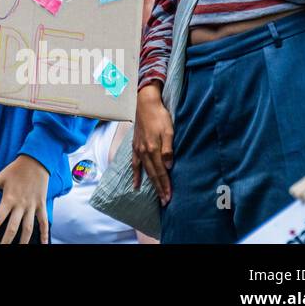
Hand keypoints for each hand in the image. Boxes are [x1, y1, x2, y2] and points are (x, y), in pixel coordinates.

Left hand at [0, 154, 49, 243]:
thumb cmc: (15, 169)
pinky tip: (44, 244)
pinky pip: (44, 222)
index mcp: (9, 199)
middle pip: (13, 228)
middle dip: (6, 241)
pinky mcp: (41, 205)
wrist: (36, 161)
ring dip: (23, 241)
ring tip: (19, 250)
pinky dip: (45, 234)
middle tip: (0, 249)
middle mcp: (21, 205)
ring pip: (28, 228)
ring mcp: (32, 206)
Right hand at [132, 85, 174, 204]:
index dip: (165, 185)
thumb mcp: (169, 131)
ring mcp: (138, 149)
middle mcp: (144, 152)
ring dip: (151, 184)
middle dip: (160, 188)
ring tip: (156, 195)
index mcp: (153, 149)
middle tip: (165, 202)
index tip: (169, 197)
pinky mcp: (135, 146)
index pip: (161, 172)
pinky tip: (136, 184)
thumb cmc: (160, 116)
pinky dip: (136, 174)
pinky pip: (135, 164)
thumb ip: (168, 149)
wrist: (145, 104)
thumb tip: (168, 167)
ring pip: (145, 171)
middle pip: (153, 174)